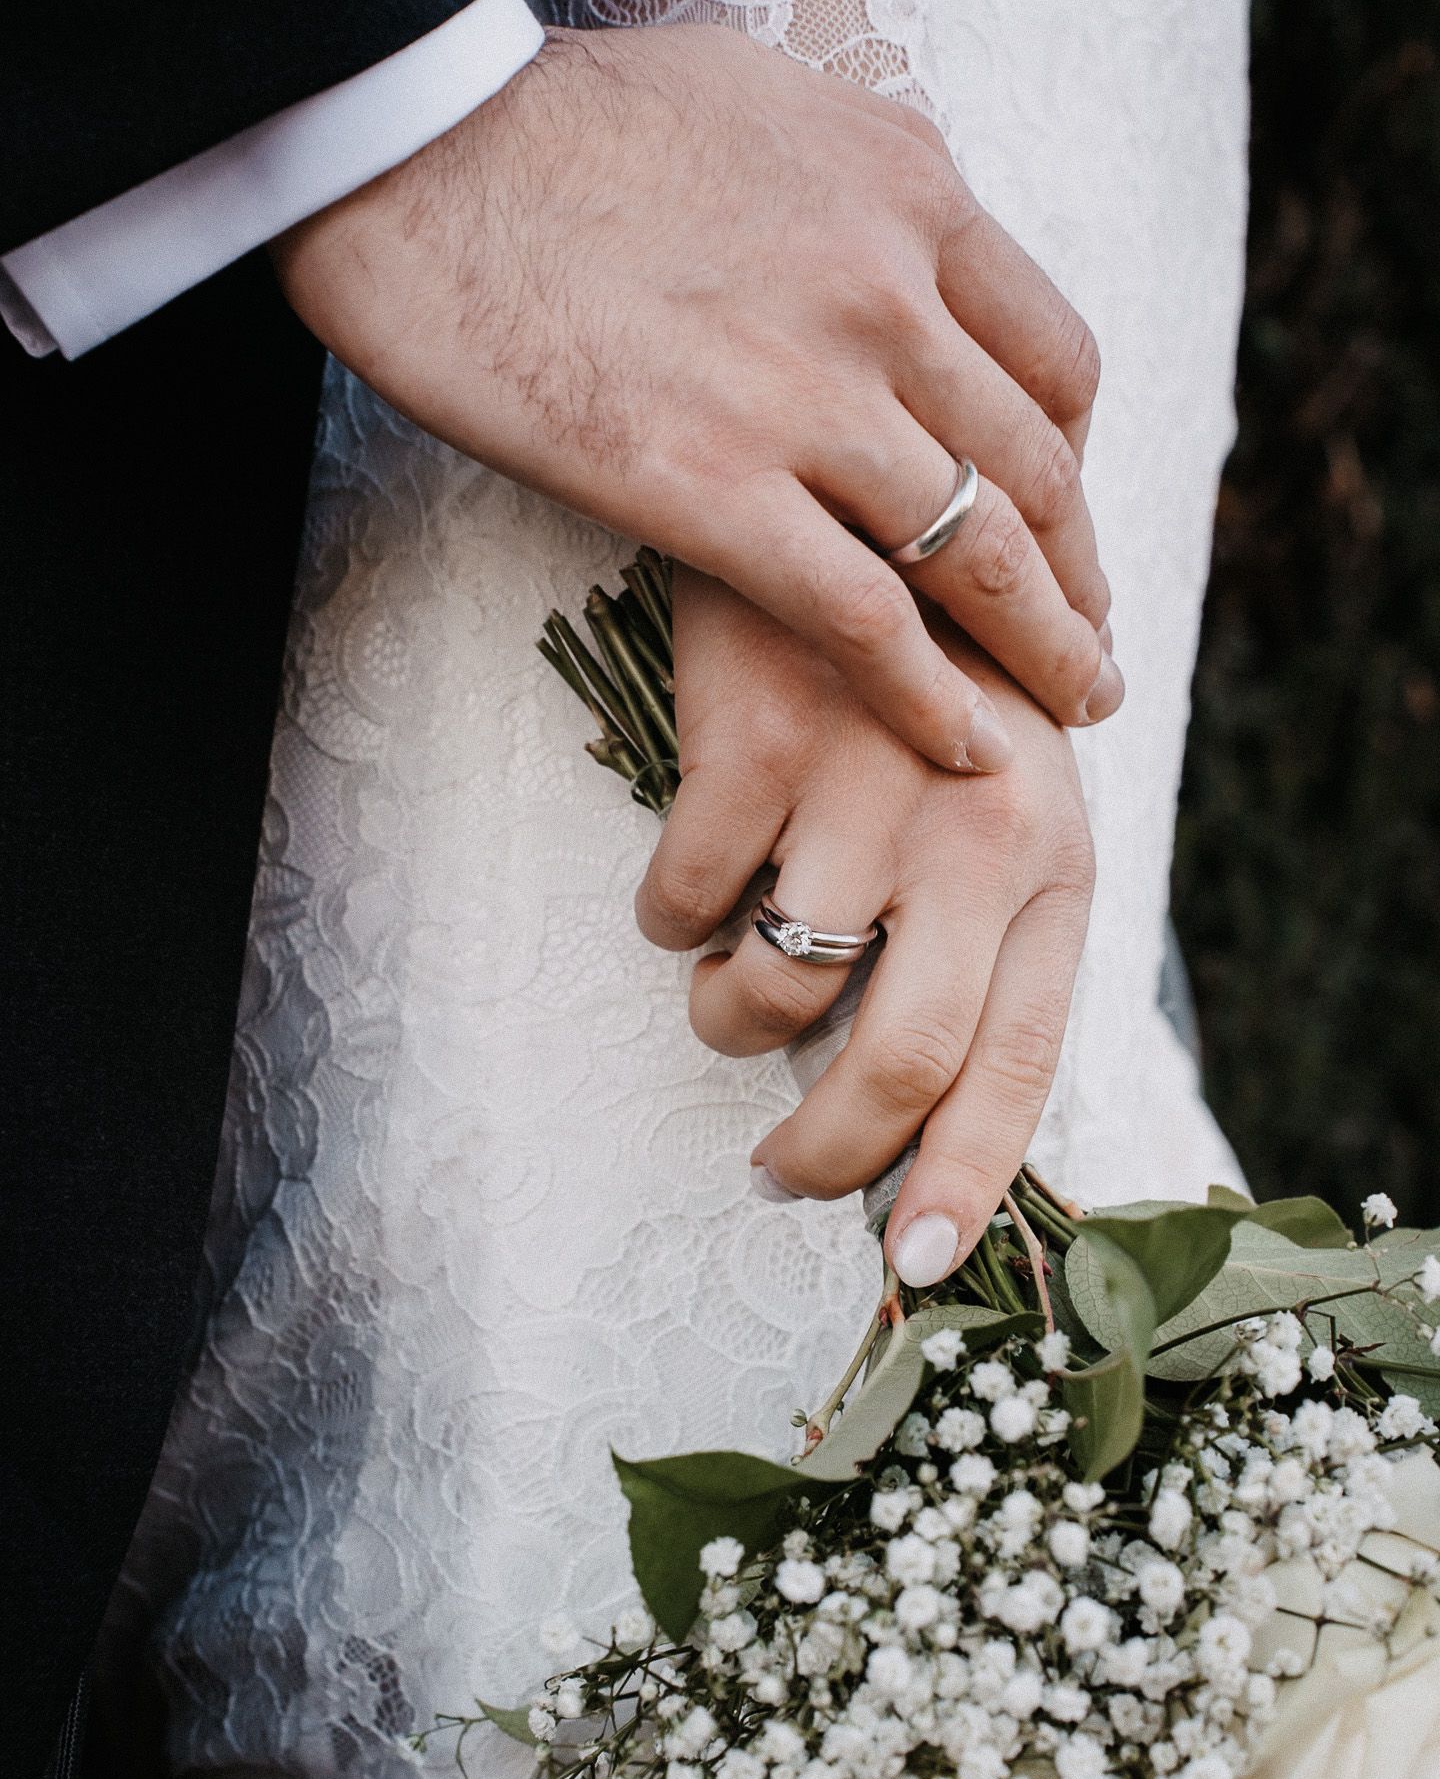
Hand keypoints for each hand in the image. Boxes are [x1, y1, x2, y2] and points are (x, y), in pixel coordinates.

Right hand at [272, 23, 1121, 776]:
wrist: (412, 155)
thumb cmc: (558, 129)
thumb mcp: (761, 104)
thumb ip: (853, 185)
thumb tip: (887, 232)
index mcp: (907, 192)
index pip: (1052, 359)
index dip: (1074, 461)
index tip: (1062, 522)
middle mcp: (886, 292)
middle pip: (1036, 469)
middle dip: (1080, 575)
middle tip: (1094, 645)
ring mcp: (806, 397)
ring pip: (977, 554)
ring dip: (1042, 649)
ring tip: (1073, 707)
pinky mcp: (713, 491)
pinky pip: (865, 619)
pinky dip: (932, 697)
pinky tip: (970, 747)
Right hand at [635, 568, 1095, 1285]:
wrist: (881, 513)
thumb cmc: (945, 700)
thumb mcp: (1011, 818)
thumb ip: (984, 952)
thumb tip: (921, 1133)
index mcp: (1052, 866)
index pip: (1014, 1064)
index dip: (962, 1181)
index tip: (915, 1265)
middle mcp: (974, 831)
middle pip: (896, 1062)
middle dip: (823, 1158)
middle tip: (777, 1174)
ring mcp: (862, 781)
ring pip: (768, 991)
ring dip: (727, 1019)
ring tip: (730, 980)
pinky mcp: (751, 735)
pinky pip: (680, 906)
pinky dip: (667, 924)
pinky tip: (688, 888)